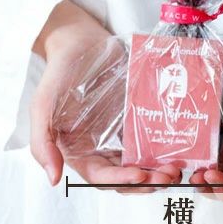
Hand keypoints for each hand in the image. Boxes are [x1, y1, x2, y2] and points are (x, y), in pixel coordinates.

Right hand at [30, 0, 181, 190]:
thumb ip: (42, 143)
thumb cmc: (58, 74)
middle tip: (168, 174)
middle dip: (147, 181)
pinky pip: (153, 138)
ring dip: (159, 170)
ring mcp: (120, 135)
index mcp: (78, 152)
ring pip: (142, 162)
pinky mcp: (137, 118)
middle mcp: (100, 149)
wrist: (80, 42)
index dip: (120, 181)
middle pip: (125, 176)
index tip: (140, 175)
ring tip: (176, 166)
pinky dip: (165, 148)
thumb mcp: (42, 106)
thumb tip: (53, 180)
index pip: (100, 177)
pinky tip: (180, 146)